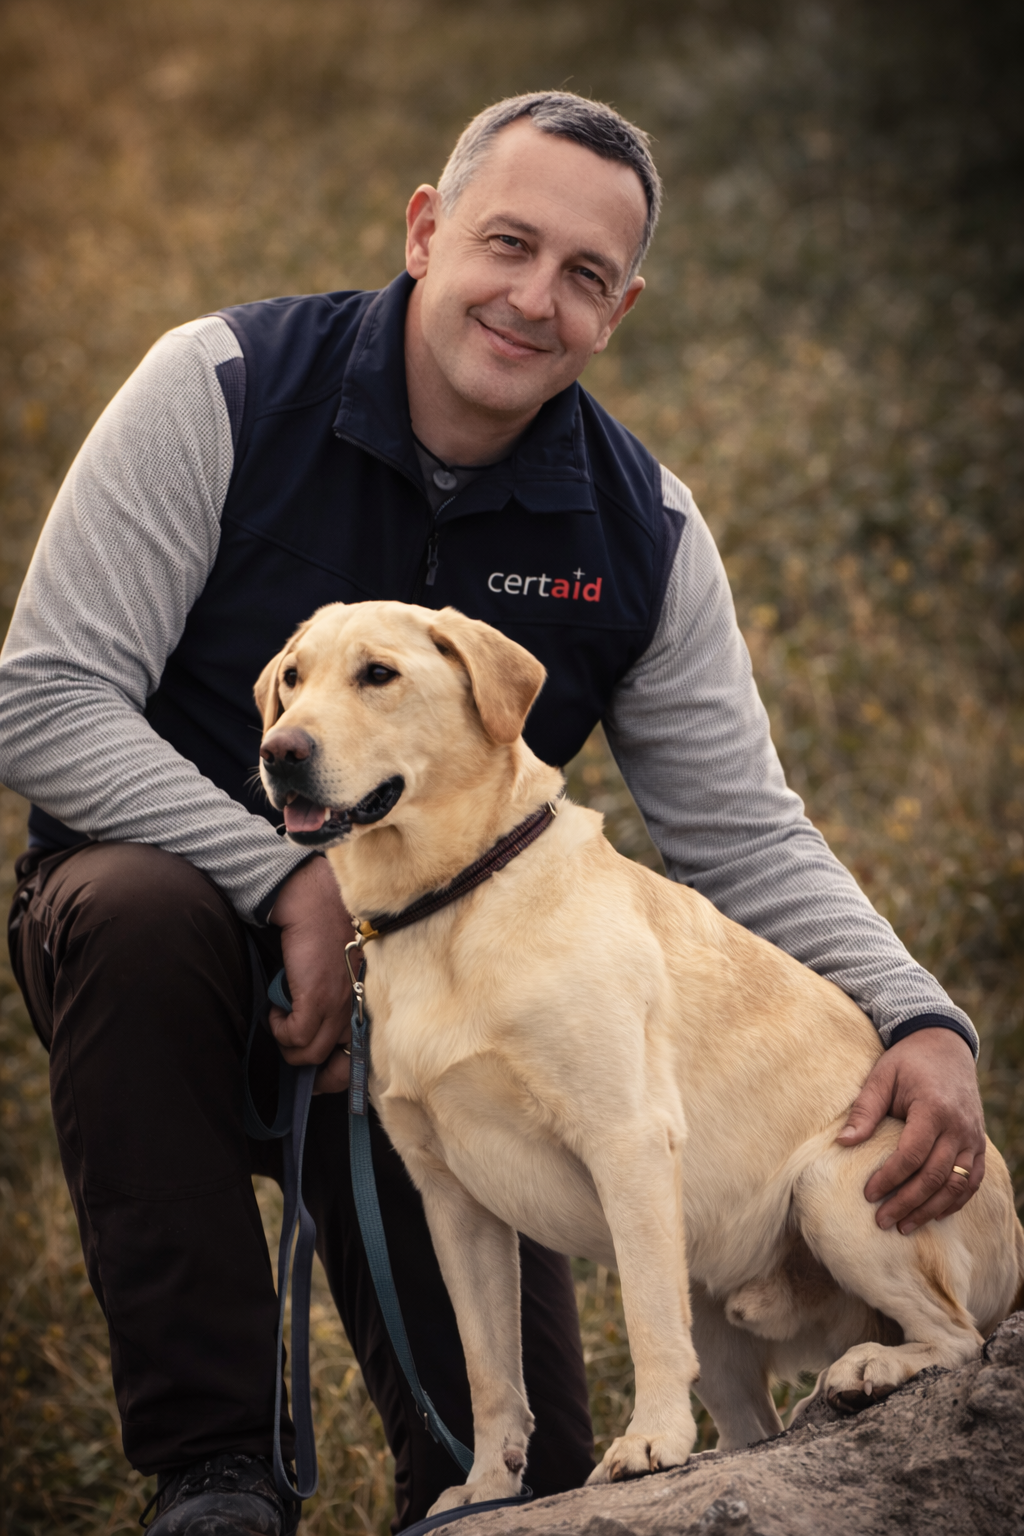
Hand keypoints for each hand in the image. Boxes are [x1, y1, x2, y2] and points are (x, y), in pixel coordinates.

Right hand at [268, 856, 353, 1093]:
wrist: (318, 900)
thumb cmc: (330, 931)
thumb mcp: (346, 973)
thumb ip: (341, 1002)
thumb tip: (317, 1037)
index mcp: (370, 1005)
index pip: (363, 1062)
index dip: (337, 1076)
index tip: (318, 1076)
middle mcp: (360, 1011)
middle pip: (335, 1069)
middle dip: (309, 1069)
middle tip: (291, 1050)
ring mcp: (340, 1008)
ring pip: (307, 1056)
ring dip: (286, 1042)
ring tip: (282, 1016)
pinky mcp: (317, 999)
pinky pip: (293, 1037)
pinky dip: (278, 1027)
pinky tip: (277, 1007)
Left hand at [837, 1027, 985, 1233]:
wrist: (946, 1045)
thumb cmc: (908, 1061)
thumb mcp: (882, 1076)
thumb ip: (865, 1110)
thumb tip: (843, 1143)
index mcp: (933, 1109)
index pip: (911, 1155)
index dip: (890, 1178)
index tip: (868, 1194)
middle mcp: (958, 1127)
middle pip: (935, 1176)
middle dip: (908, 1203)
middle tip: (883, 1221)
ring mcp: (973, 1137)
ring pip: (957, 1185)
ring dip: (931, 1210)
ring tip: (905, 1227)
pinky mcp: (979, 1144)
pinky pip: (972, 1181)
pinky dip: (955, 1201)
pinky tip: (934, 1214)